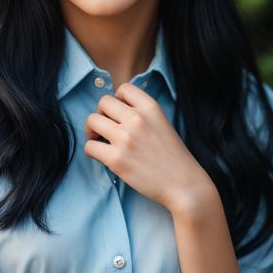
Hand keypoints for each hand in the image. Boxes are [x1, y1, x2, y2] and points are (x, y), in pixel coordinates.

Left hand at [83, 82, 212, 212]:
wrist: (183, 184)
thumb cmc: (172, 156)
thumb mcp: (162, 123)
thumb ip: (142, 112)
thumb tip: (115, 108)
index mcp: (151, 107)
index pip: (124, 88)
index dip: (117, 99)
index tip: (118, 112)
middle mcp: (137, 118)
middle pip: (103, 102)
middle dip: (101, 114)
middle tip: (106, 128)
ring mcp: (125, 138)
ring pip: (91, 121)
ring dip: (92, 130)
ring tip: (100, 140)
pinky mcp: (117, 159)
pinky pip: (89, 146)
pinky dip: (91, 150)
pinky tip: (101, 155)